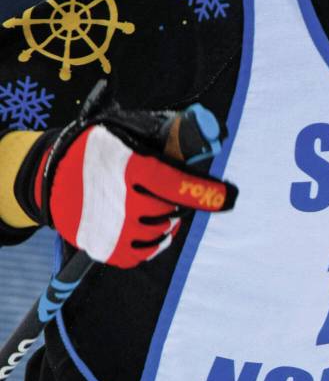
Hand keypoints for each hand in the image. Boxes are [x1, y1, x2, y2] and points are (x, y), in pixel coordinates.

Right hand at [16, 84, 236, 267]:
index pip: (176, 184)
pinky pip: (143, 254)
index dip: (204, 191)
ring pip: (160, 233)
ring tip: (153, 207)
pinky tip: (144, 226)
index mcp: (129, 168)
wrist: (48, 177)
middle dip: (175, 202)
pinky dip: (150, 242)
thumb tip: (208, 127)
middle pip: (170, 210)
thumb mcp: (127, 129)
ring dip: (165, 221)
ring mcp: (110, 229)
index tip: (229, 196)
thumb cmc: (98, 149)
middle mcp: (120, 202)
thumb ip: (168, 133)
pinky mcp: (104, 249)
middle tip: (165, 192)